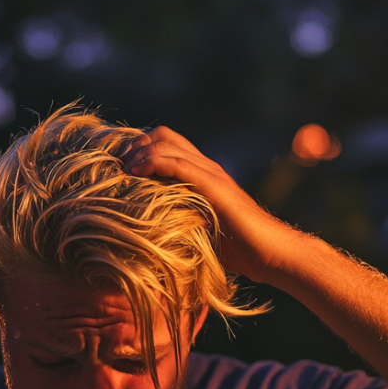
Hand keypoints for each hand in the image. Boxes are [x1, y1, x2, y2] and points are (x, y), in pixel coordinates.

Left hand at [122, 127, 282, 280]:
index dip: (140, 149)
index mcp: (203, 173)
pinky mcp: (213, 185)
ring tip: (121, 168)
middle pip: (163, 135)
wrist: (270, 253)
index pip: (167, 143)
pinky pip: (177, 163)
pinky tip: (135, 172)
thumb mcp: (199, 230)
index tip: (120, 168)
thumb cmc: (239, 250)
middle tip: (117, 166)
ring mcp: (211, 173)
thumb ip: (179, 222)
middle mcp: (206, 166)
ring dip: (138, 152)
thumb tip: (149, 235)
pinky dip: (152, 162)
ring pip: (166, 144)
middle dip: (135, 145)